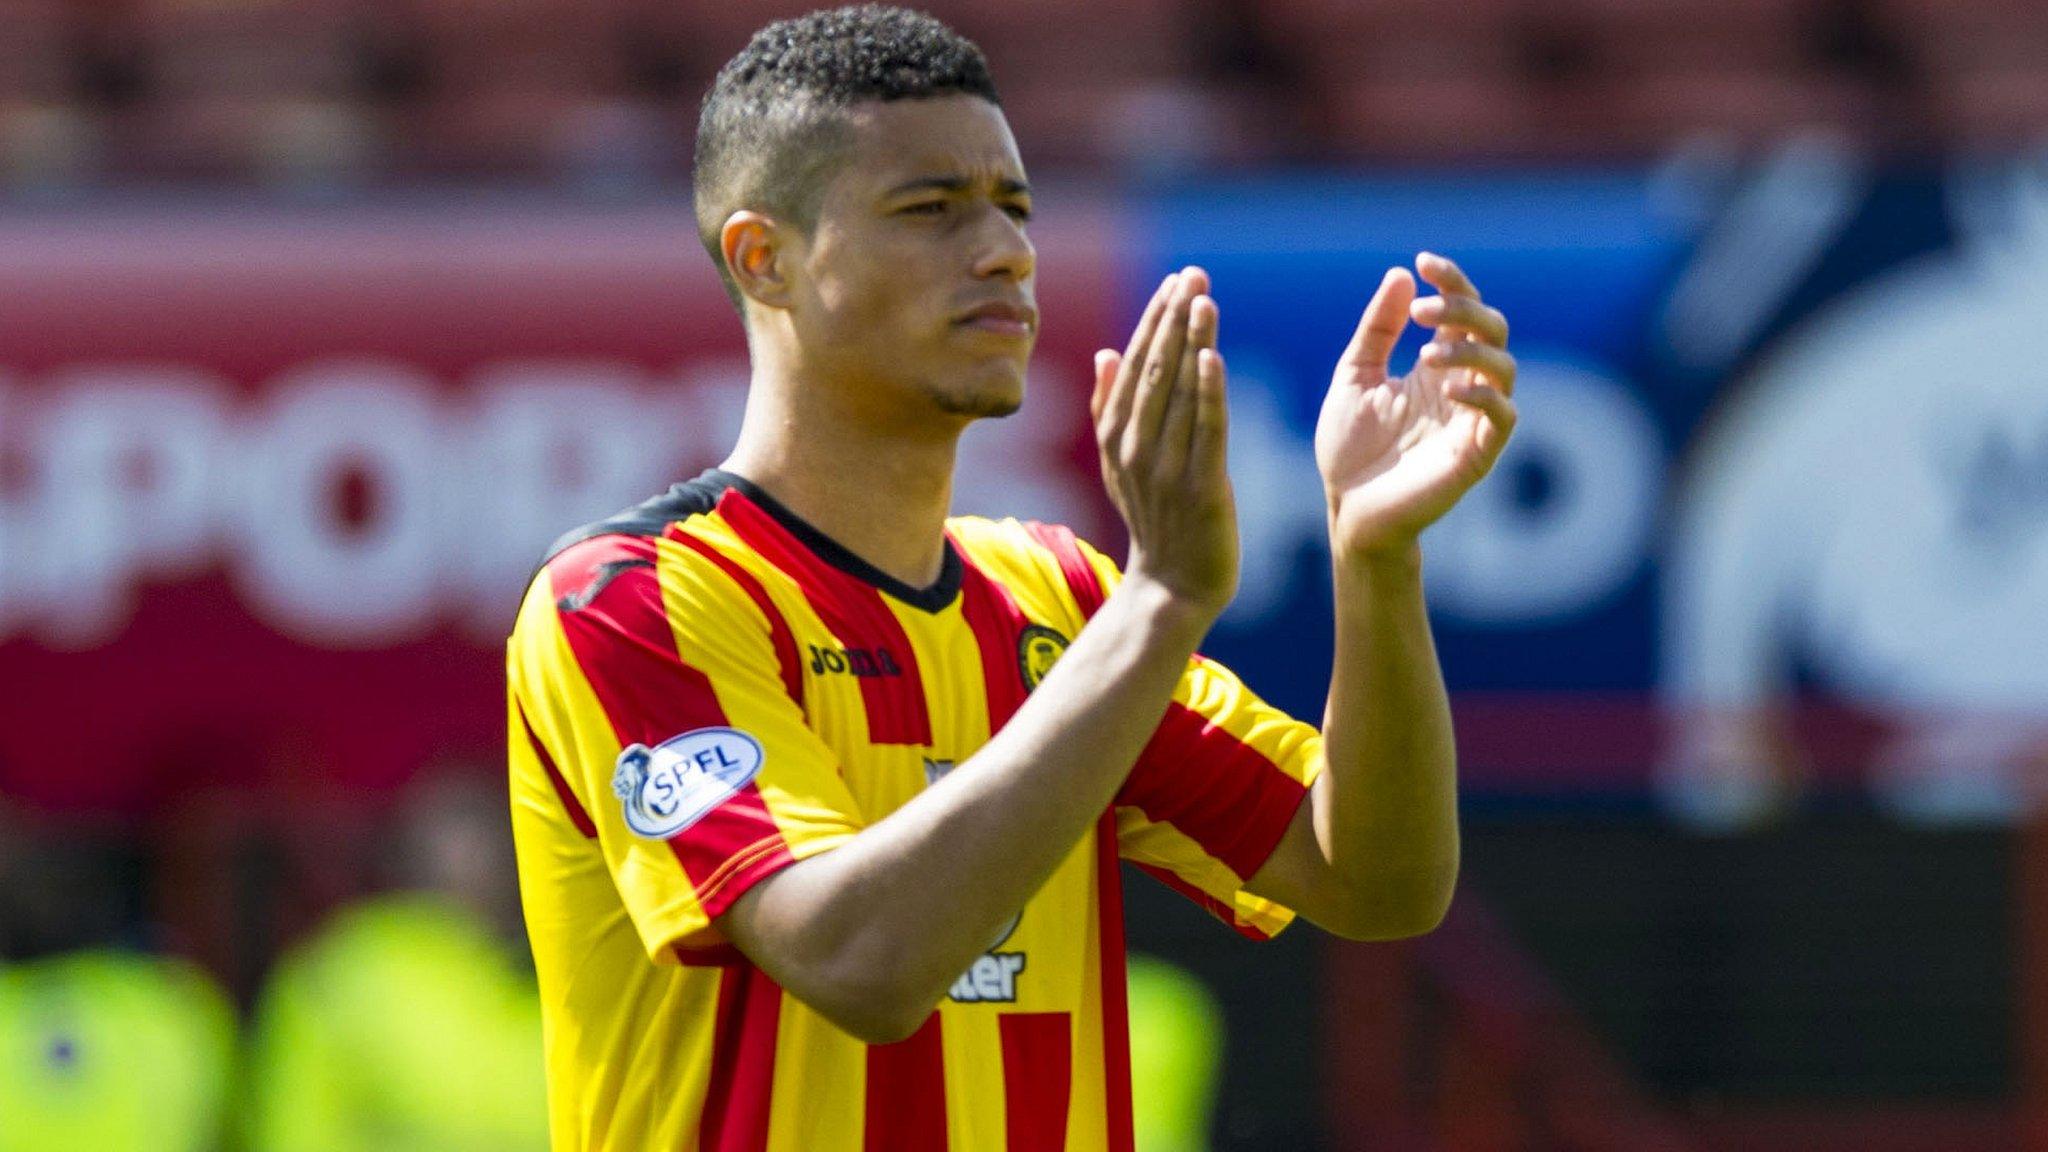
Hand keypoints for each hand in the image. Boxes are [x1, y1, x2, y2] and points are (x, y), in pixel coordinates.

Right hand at [1091, 267, 1237, 616]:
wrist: (1172, 586)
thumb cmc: (1154, 520)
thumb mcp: (1121, 464)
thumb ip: (1109, 408)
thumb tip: (1108, 352)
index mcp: (1116, 436)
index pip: (1135, 364)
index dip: (1155, 319)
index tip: (1174, 279)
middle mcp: (1135, 447)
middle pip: (1155, 369)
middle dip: (1174, 317)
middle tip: (1194, 273)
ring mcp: (1166, 467)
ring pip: (1179, 392)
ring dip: (1192, 342)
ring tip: (1204, 297)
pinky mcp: (1201, 486)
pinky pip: (1205, 431)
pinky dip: (1207, 393)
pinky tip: (1212, 356)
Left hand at [1315, 252, 1517, 559]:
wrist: (1348, 508)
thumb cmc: (1351, 448)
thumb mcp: (1355, 376)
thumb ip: (1377, 330)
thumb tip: (1401, 275)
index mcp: (1436, 366)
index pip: (1461, 311)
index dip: (1452, 281)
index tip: (1423, 262)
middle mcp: (1461, 387)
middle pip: (1492, 329)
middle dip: (1463, 309)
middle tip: (1421, 311)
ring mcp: (1472, 420)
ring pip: (1503, 367)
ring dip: (1470, 350)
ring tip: (1427, 355)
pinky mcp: (1477, 454)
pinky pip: (1503, 417)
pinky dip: (1484, 396)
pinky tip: (1449, 389)